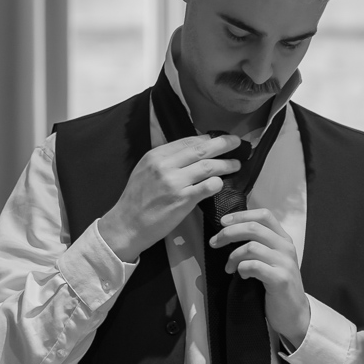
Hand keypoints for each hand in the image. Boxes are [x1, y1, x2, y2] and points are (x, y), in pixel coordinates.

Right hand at [99, 134, 241, 261]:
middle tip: (237, 142)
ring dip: (227, 164)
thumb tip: (190, 151)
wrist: (127, 225)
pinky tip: (222, 184)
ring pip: (209, 166)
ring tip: (236, 165)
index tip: (219, 139)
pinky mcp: (183, 200)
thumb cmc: (136, 199)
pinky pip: (208, 186)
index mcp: (156, 155)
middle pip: (202, 149)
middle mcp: (165, 165)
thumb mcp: (144, 170)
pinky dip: (218, 183)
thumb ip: (165, 160)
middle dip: (224, 144)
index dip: (207, 138)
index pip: (188, 141)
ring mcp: (175, 182)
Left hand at [210, 207, 309, 347]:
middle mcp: (286, 248)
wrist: (294, 314)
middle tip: (214, 243)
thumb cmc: (277, 286)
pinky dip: (242, 269)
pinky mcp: (280, 279)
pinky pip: (254, 266)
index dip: (241, 215)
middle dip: (228, 233)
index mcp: (283, 239)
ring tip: (229, 268)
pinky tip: (241, 276)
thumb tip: (230, 232)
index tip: (223, 222)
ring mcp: (285, 263)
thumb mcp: (272, 260)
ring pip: (251, 246)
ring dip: (233, 256)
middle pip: (254, 227)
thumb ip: (259, 244)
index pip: (264, 215)